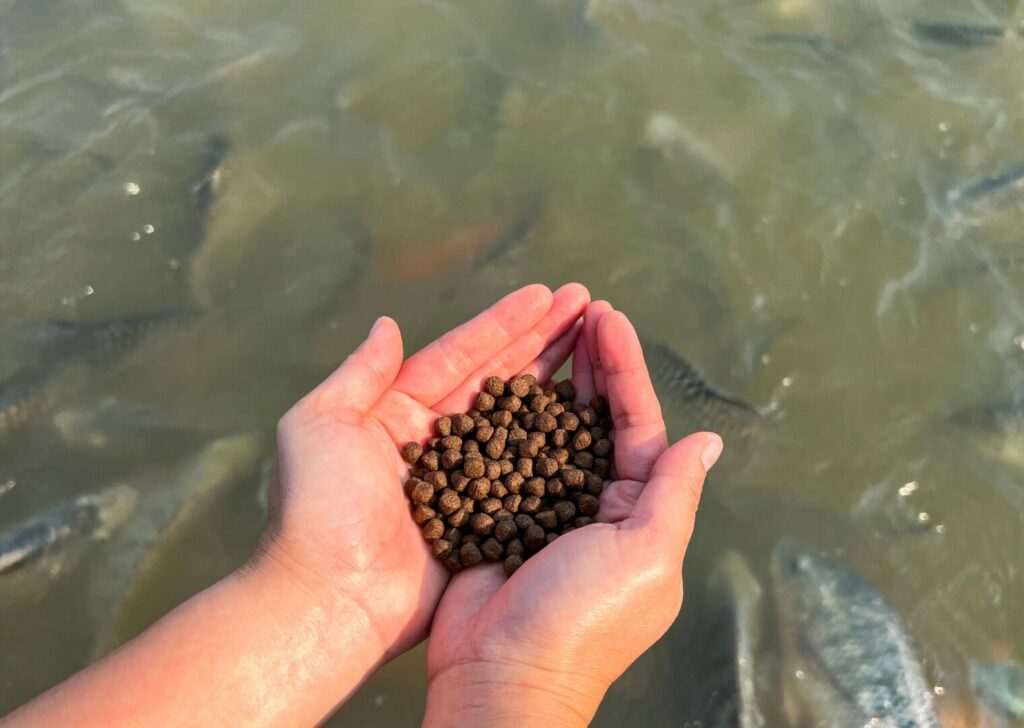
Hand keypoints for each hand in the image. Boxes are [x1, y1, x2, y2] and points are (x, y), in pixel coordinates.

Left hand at [258, 283, 589, 659]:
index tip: (547, 294)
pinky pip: (526, 474)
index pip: (460, 356)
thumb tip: (388, 324)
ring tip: (597, 346)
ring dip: (556, 382)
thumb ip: (359, 374)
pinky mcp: (484, 521)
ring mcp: (464, 480)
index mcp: (395, 411)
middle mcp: (436, 441)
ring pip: (519, 420)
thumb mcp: (319, 424)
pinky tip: (590, 418)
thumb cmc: (318, 509)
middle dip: (542, 341)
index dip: (504, 324)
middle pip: (498, 379)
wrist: (331, 600)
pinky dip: (557, 445)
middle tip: (586, 306)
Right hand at [423, 303, 723, 726]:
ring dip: (550, 377)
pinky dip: (504, 413)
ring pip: (549, 427)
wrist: (499, 673)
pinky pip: (505, 452)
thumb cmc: (581, 622)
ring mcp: (544, 506)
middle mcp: (594, 505)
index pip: (636, 424)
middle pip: (594, 417)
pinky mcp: (498, 511)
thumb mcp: (645, 556)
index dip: (624, 369)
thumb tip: (709, 441)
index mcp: (637, 513)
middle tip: (579, 307)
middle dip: (590, 362)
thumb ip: (674, 494)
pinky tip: (498, 377)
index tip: (609, 318)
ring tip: (544, 327)